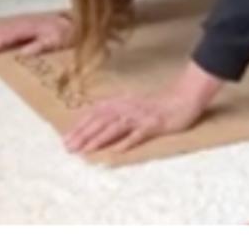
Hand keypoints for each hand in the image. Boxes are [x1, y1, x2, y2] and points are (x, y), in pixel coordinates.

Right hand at [0, 13, 71, 59]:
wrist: (75, 22)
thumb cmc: (67, 33)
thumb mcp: (57, 40)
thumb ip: (40, 45)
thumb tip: (22, 53)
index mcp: (26, 27)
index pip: (3, 38)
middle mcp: (20, 23)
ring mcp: (20, 22)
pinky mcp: (21, 25)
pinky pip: (1, 30)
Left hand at [63, 87, 206, 155]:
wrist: (184, 98)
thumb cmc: (157, 104)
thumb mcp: (132, 104)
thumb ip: (114, 111)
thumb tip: (93, 122)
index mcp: (120, 102)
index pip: (95, 114)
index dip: (79, 126)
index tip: (65, 139)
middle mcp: (127, 108)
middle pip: (101, 121)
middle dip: (83, 135)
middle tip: (69, 148)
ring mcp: (140, 116)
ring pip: (115, 127)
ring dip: (99, 139)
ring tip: (85, 150)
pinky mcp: (154, 124)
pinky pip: (139, 134)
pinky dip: (127, 141)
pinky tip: (117, 151)